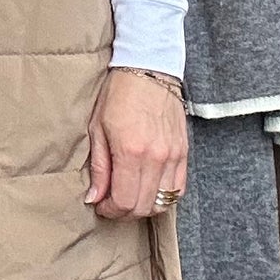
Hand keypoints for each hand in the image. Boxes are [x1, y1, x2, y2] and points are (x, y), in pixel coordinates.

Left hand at [86, 69, 189, 221]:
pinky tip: (149, 187)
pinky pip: (178, 188)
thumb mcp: (98, 128)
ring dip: (144, 206)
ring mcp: (173, 155)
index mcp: (131, 151)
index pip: (125, 201)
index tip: (101, 204)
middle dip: (125, 211)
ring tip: (130, 194)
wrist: (148, 68)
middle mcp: (156, 157)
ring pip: (163, 202)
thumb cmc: (118, 95)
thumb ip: (99, 167)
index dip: (111, 210)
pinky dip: (163, 195)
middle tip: (112, 202)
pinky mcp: (184, 152)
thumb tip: (95, 197)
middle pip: (144, 206)